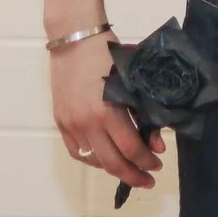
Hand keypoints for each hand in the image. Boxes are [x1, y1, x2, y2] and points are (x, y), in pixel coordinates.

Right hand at [51, 31, 165, 188]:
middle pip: (112, 163)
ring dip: (113, 168)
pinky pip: (76, 152)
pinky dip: (91, 160)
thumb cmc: (108, 54)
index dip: (147, 163)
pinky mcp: (60, 121)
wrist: (74, 37)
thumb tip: (156, 144)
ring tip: (128, 167)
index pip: (131, 150)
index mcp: (107, 111)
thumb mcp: (132, 81)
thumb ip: (144, 114)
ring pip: (93, 161)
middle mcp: (87, 123)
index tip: (157, 166)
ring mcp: (71, 124)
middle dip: (134, 176)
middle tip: (148, 179)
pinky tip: (104, 159)